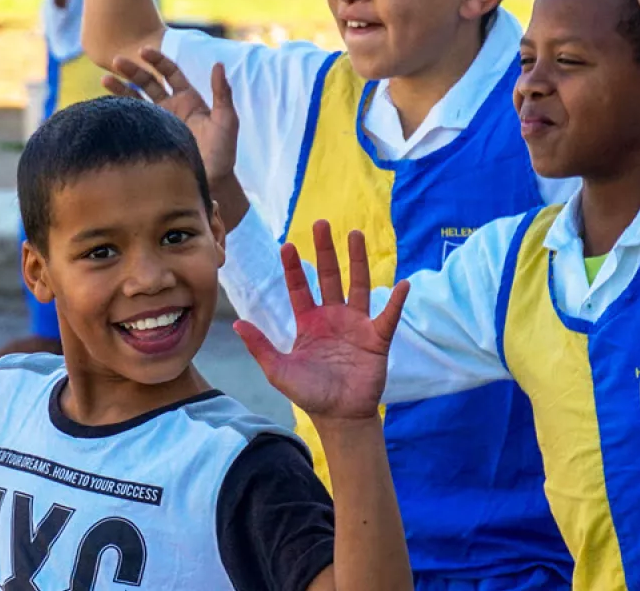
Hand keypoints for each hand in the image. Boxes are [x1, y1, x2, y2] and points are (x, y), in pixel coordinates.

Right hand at [104, 48, 238, 183]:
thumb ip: (222, 93)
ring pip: (135, 100)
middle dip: (133, 70)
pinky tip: (107, 106)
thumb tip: (218, 64)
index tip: (142, 51)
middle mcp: (170, 107)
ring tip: (104, 79)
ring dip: (120, 88)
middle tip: (116, 61)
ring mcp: (158, 123)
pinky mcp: (149, 139)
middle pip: (148, 82)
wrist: (211, 182)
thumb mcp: (226, 120)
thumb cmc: (223, 152)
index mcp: (188, 98)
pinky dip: (119, 112)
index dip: (157, 60)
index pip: (169, 72)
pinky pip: (132, 123)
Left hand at [235, 220, 409, 421]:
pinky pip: (388, 317)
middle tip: (321, 223)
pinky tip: (403, 284)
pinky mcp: (376, 339)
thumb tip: (236, 323)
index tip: (287, 245)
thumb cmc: (310, 394)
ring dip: (357, 261)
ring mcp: (356, 325)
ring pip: (358, 285)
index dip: (293, 268)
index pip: (300, 288)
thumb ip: (260, 346)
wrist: (339, 416)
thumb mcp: (278, 370)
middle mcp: (333, 317)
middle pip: (329, 276)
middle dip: (326, 251)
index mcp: (309, 323)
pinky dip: (396, 301)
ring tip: (355, 234)